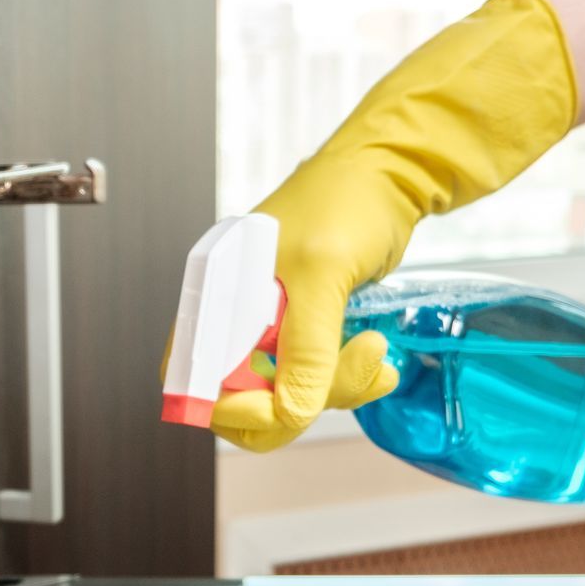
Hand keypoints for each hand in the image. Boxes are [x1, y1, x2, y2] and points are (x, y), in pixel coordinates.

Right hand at [203, 0, 577, 452]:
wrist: (393, 173)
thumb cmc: (349, 199)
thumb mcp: (325, 275)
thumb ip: (305, 349)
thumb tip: (291, 412)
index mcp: (216, 291)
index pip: (191, 379)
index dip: (227, 409)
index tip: (282, 411)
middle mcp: (233, 311)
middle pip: (240, 398)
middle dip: (295, 401)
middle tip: (343, 374)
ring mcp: (268, 323)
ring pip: (285, 394)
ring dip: (336, 388)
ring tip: (373, 352)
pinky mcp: (302, 328)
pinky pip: (312, 380)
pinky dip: (345, 380)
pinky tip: (374, 358)